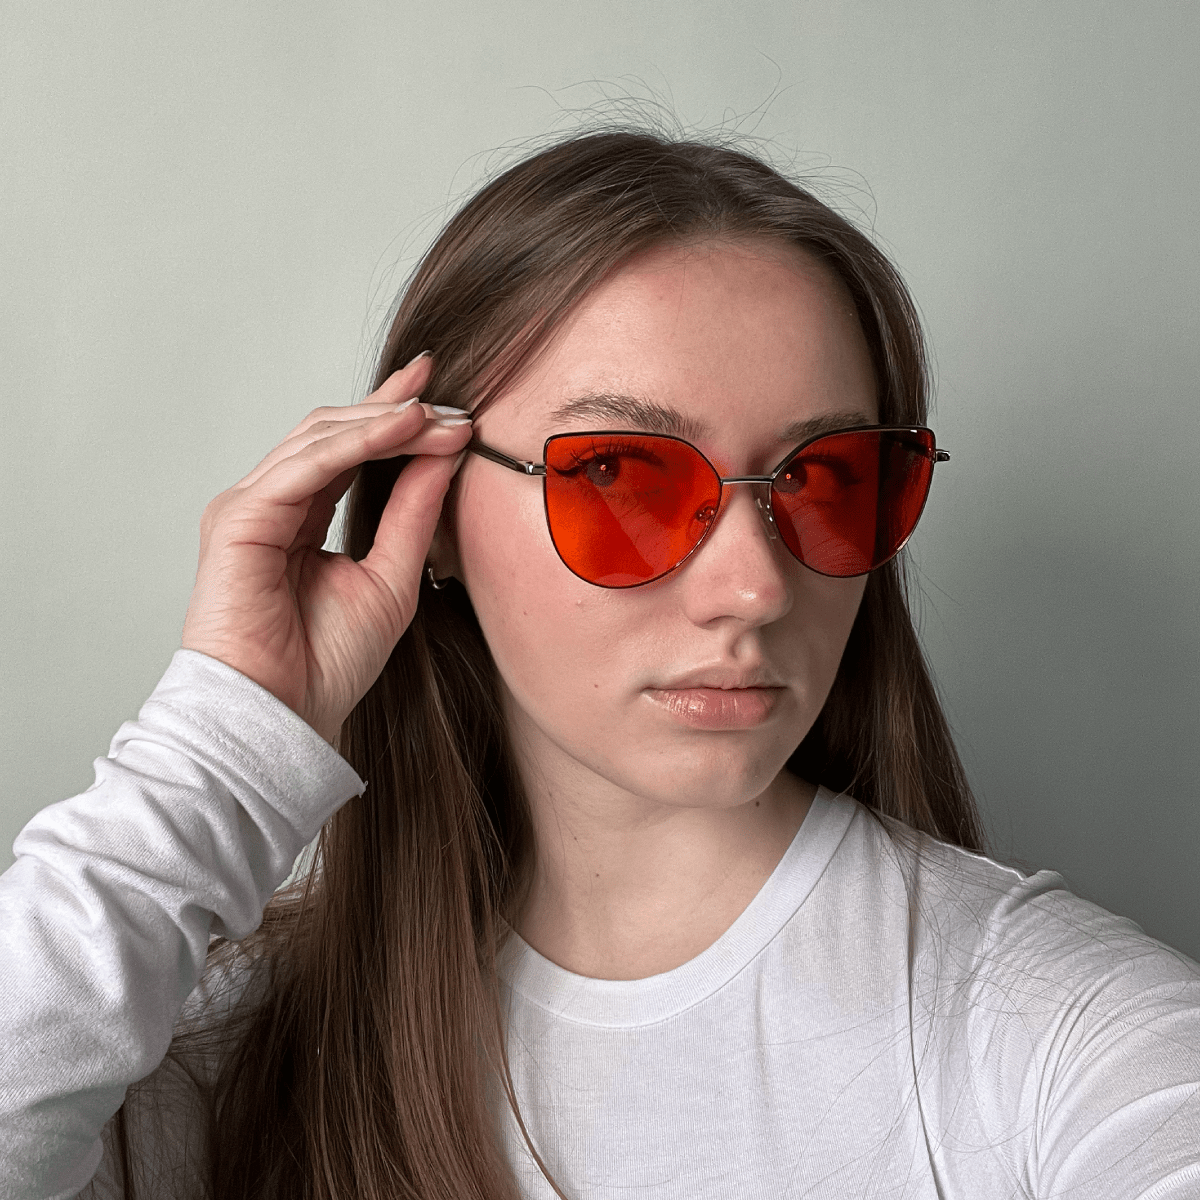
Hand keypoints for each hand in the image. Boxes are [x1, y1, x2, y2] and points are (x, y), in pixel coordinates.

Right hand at [180, 353, 470, 743]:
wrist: (283, 715)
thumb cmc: (327, 663)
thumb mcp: (392, 576)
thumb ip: (413, 513)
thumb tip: (446, 454)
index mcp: (300, 518)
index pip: (349, 449)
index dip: (393, 417)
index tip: (445, 397)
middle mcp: (272, 504)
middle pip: (333, 432)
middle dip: (395, 411)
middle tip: (453, 401)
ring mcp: (251, 507)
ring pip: (320, 438)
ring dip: (385, 421)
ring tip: (440, 414)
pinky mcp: (239, 517)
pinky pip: (306, 465)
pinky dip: (358, 442)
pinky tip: (403, 430)